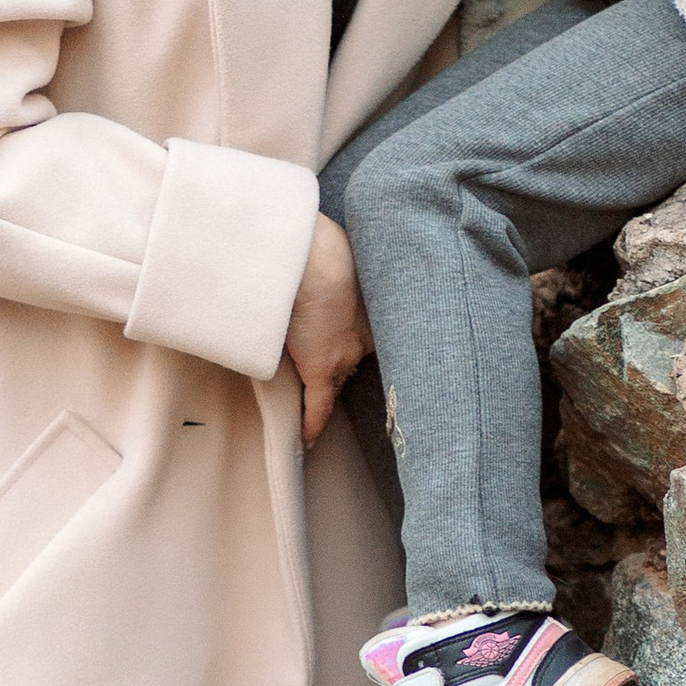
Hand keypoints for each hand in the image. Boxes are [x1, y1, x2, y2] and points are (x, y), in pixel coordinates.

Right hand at [286, 215, 370, 445]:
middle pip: (361, 358)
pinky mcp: (321, 369)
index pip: (375, 335)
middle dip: (357, 364)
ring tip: (324, 407)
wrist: (313, 261)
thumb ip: (344, 268)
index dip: (369, 339)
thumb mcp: (346, 255)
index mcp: (374, 308)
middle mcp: (365, 336)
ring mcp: (343, 355)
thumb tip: (338, 259)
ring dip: (333, 389)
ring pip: (340, 379)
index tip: (363, 342)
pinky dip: (314, 421)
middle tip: (345, 373)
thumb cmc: (325, 247)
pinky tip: (310, 438)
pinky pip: (319, 405)